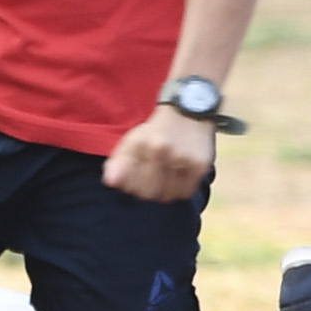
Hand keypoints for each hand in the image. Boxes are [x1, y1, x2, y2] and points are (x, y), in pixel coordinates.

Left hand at [101, 108, 217, 203]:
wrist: (189, 114)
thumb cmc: (156, 133)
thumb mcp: (132, 141)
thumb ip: (117, 162)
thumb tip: (110, 183)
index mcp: (140, 144)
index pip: (129, 184)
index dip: (130, 187)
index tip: (135, 180)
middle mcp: (161, 150)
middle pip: (147, 193)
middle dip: (146, 191)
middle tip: (150, 180)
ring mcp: (182, 159)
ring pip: (166, 196)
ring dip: (163, 193)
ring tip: (165, 178)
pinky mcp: (200, 166)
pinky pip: (184, 193)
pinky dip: (179, 191)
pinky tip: (177, 178)